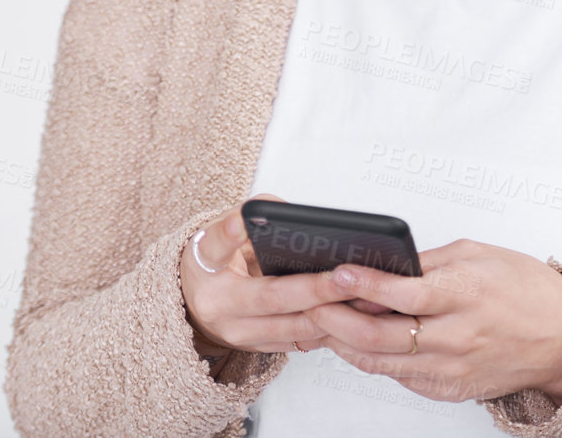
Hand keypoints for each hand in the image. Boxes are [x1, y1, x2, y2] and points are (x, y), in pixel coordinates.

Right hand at [179, 193, 386, 356]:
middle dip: (317, 289)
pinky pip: (302, 342)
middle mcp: (221, 309)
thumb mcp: (216, 234)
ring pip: (294, 329)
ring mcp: (241, 336)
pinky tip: (357, 313)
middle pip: (273, 299)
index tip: (242, 222)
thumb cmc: (215, 262)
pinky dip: (331, 329)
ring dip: (333, 314)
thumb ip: (246, 218)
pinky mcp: (261, 349)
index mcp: (206, 271)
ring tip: (366, 296)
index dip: (232, 235)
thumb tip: (287, 212)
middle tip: (349, 275)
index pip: (219, 249)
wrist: (195, 304)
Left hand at [302, 238, 561, 405]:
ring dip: (346, 343)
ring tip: (324, 323)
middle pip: (380, 335)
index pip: (402, 292)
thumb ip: (430, 262)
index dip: (363, 284)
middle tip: (312, 302)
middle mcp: (457, 335)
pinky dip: (374, 359)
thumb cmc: (526, 290)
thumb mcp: (479, 255)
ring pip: (382, 361)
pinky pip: (401, 376)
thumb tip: (386, 266)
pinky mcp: (450, 388)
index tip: (336, 273)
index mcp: (464, 294)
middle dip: (336, 319)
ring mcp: (452, 367)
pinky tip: (358, 342)